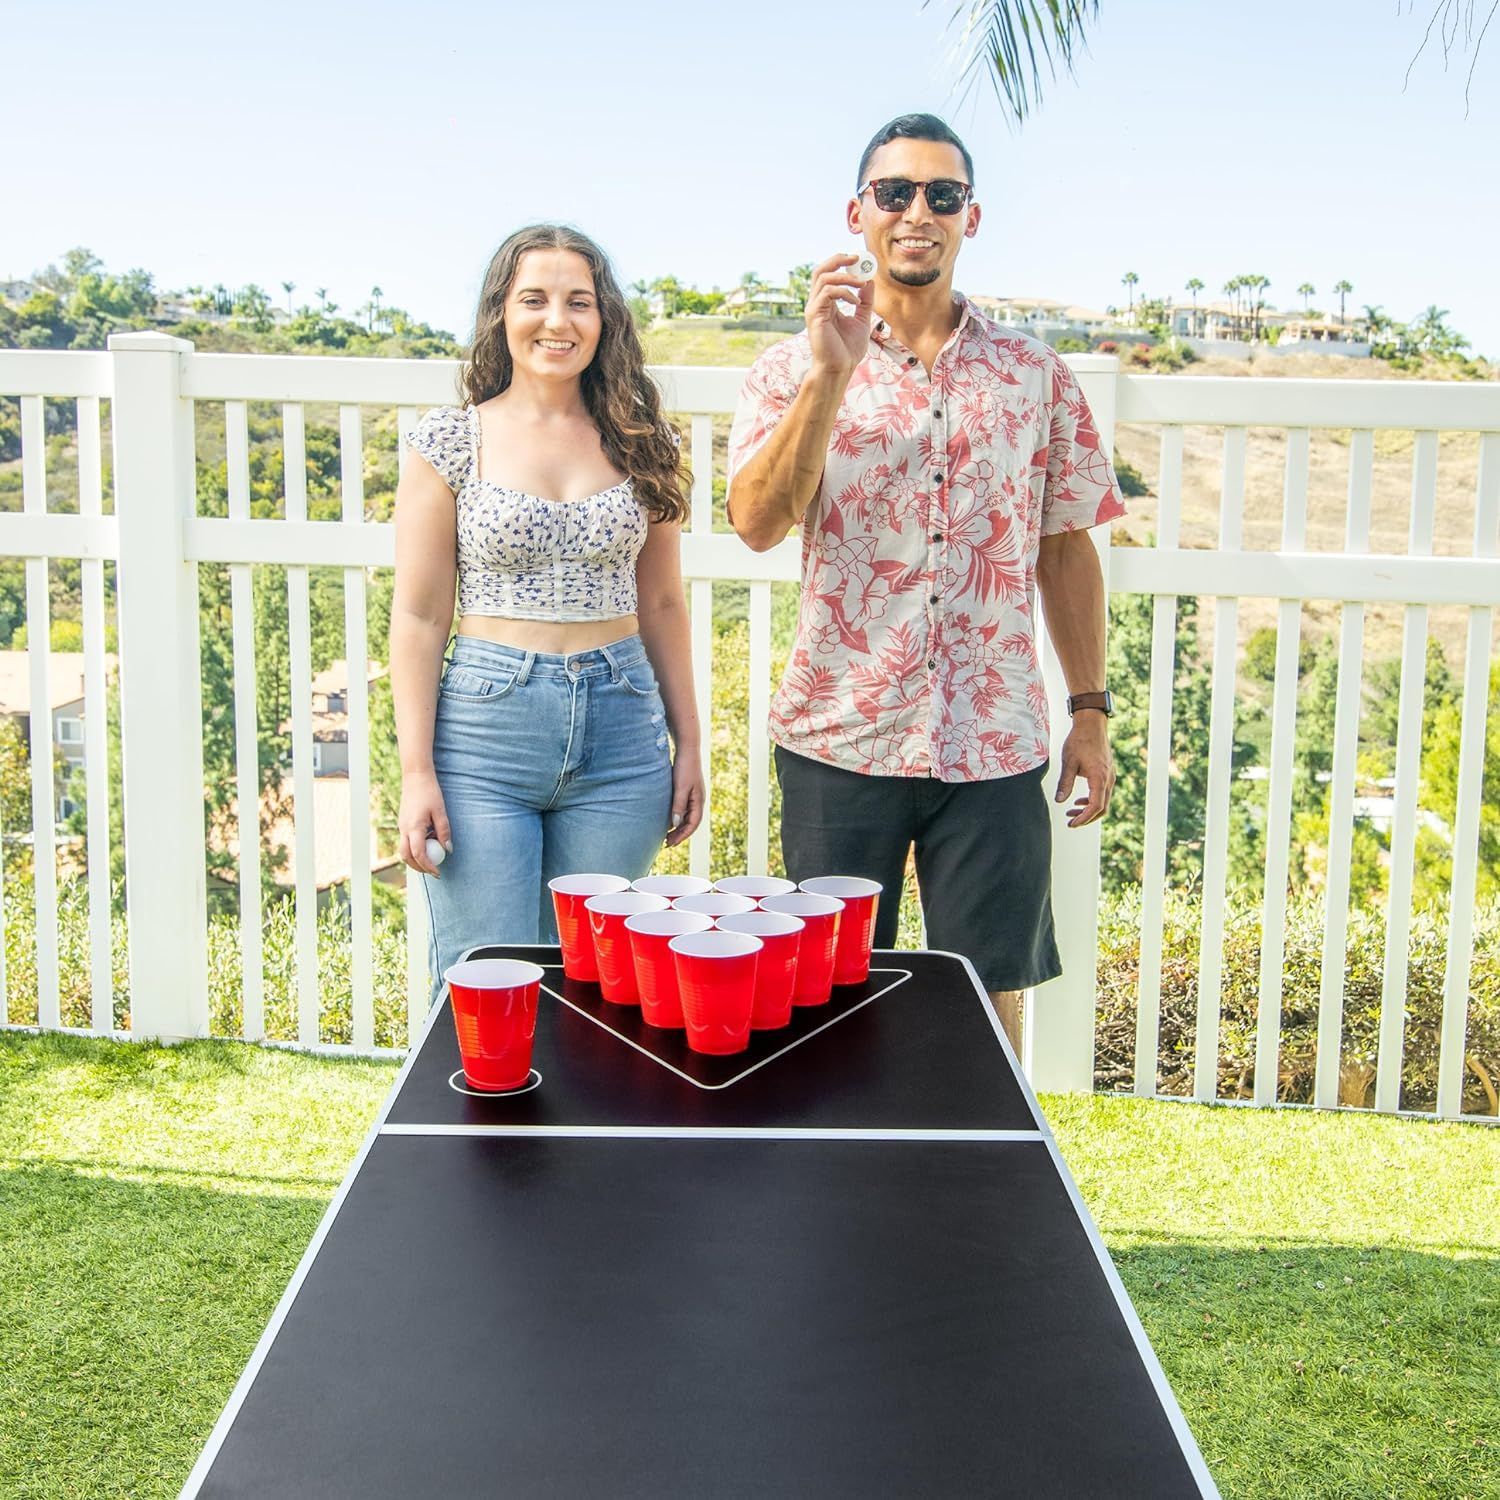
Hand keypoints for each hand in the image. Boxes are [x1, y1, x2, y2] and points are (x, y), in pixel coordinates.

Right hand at [398, 770, 451, 875]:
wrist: (415, 777)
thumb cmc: (430, 792)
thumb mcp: (440, 812)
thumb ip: (444, 831)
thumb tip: (448, 850)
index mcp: (413, 828)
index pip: (418, 854)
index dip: (428, 866)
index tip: (438, 873)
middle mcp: (404, 829)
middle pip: (406, 857)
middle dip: (418, 868)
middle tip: (433, 872)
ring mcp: (401, 826)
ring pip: (404, 850)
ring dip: (416, 859)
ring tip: (432, 861)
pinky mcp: (403, 823)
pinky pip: (406, 841)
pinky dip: (415, 848)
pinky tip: (429, 844)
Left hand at [664, 749, 704, 847]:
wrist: (687, 749)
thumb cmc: (684, 767)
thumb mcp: (680, 788)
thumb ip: (678, 805)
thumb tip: (675, 824)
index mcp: (699, 800)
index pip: (693, 824)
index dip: (682, 835)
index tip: (671, 843)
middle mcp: (698, 800)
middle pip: (690, 822)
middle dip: (680, 834)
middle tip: (667, 844)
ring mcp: (693, 795)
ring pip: (687, 816)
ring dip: (678, 827)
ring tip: (667, 835)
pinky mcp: (687, 790)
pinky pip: (683, 809)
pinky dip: (677, 817)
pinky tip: (668, 819)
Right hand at [804, 254, 875, 380]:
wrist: (840, 368)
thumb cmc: (848, 349)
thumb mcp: (862, 319)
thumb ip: (865, 301)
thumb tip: (869, 281)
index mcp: (826, 303)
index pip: (829, 274)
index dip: (843, 263)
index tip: (861, 261)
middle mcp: (817, 303)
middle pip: (821, 269)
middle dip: (839, 259)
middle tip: (858, 258)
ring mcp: (813, 308)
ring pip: (824, 277)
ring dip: (846, 276)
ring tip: (862, 284)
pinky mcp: (814, 315)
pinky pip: (827, 292)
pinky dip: (844, 292)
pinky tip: (856, 302)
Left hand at [1055, 714, 1114, 827]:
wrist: (1092, 724)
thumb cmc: (1079, 741)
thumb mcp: (1068, 762)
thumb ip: (1065, 783)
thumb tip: (1059, 801)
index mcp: (1099, 778)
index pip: (1095, 806)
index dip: (1084, 818)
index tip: (1072, 823)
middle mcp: (1108, 779)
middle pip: (1102, 808)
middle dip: (1086, 818)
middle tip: (1071, 822)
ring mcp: (1110, 776)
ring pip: (1104, 801)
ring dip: (1089, 809)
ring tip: (1072, 811)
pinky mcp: (1108, 773)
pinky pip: (1103, 793)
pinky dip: (1092, 800)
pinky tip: (1079, 799)